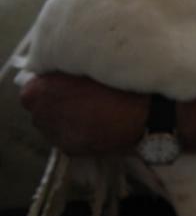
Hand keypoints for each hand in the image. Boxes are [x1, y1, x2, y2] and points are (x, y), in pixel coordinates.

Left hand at [19, 73, 147, 155]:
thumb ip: (65, 70)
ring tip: (91, 112)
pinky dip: (78, 133)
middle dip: (56, 104)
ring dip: (66, 119)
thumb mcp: (89, 65)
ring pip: (54, 126)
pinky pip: (69, 138)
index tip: (67, 84)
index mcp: (37, 93)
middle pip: (42, 109)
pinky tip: (96, 125)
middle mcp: (40, 117)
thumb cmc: (117, 83)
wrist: (145, 113)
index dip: (50, 86)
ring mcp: (55, 136)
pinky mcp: (71, 150)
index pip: (32, 90)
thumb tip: (58, 74)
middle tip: (80, 97)